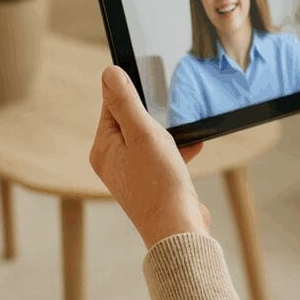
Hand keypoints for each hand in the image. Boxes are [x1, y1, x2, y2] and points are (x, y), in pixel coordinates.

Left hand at [90, 65, 210, 248]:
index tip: (148, 80)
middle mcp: (113, 161)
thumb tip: (108, 72)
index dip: (129, 90)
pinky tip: (195, 145)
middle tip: (169, 107)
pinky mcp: (152, 183)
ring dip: (168, 132)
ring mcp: (133, 173)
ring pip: (149, 138)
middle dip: (152, 113)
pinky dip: (178, 149)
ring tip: (183, 130)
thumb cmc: (159, 181)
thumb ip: (125, 102)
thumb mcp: (143, 133)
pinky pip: (163, 156)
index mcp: (103, 148)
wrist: (178, 227)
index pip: (110, 105)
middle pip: (131, 121)